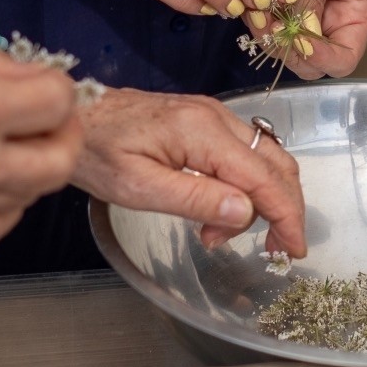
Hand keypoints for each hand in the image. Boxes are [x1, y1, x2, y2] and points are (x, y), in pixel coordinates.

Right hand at [0, 28, 82, 245]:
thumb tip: (33, 74)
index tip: (41, 79)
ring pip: (33, 194)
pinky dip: (5, 202)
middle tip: (44, 115)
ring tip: (10, 141)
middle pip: (60, 159)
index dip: (55, 85)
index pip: (58, 102)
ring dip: (33, 165)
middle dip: (60, 130)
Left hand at [73, 89, 307, 256]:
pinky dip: (246, 185)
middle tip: (269, 251)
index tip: (293, 251)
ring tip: (216, 234)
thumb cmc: (96, 152)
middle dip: (283, 210)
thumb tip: (246, 213)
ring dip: (260, 201)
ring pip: (264, 159)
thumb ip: (195, 199)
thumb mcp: (138, 187)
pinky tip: (217, 210)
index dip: (287, 216)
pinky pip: (245, 153)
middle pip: (276, 164)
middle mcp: (216, 116)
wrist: (73, 115)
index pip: (264, 178)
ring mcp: (213, 115)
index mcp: (202, 132)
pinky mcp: (205, 120)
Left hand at [249, 0, 366, 77]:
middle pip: (307, 61)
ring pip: (277, 47)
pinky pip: (254, 24)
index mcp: (353, 12)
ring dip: (264, 34)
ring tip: (258, 3)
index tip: (302, 41)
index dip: (323, 59)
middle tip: (272, 26)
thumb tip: (302, 38)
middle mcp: (324, 18)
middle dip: (288, 50)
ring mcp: (293, 11)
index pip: (343, 59)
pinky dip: (248, 17)